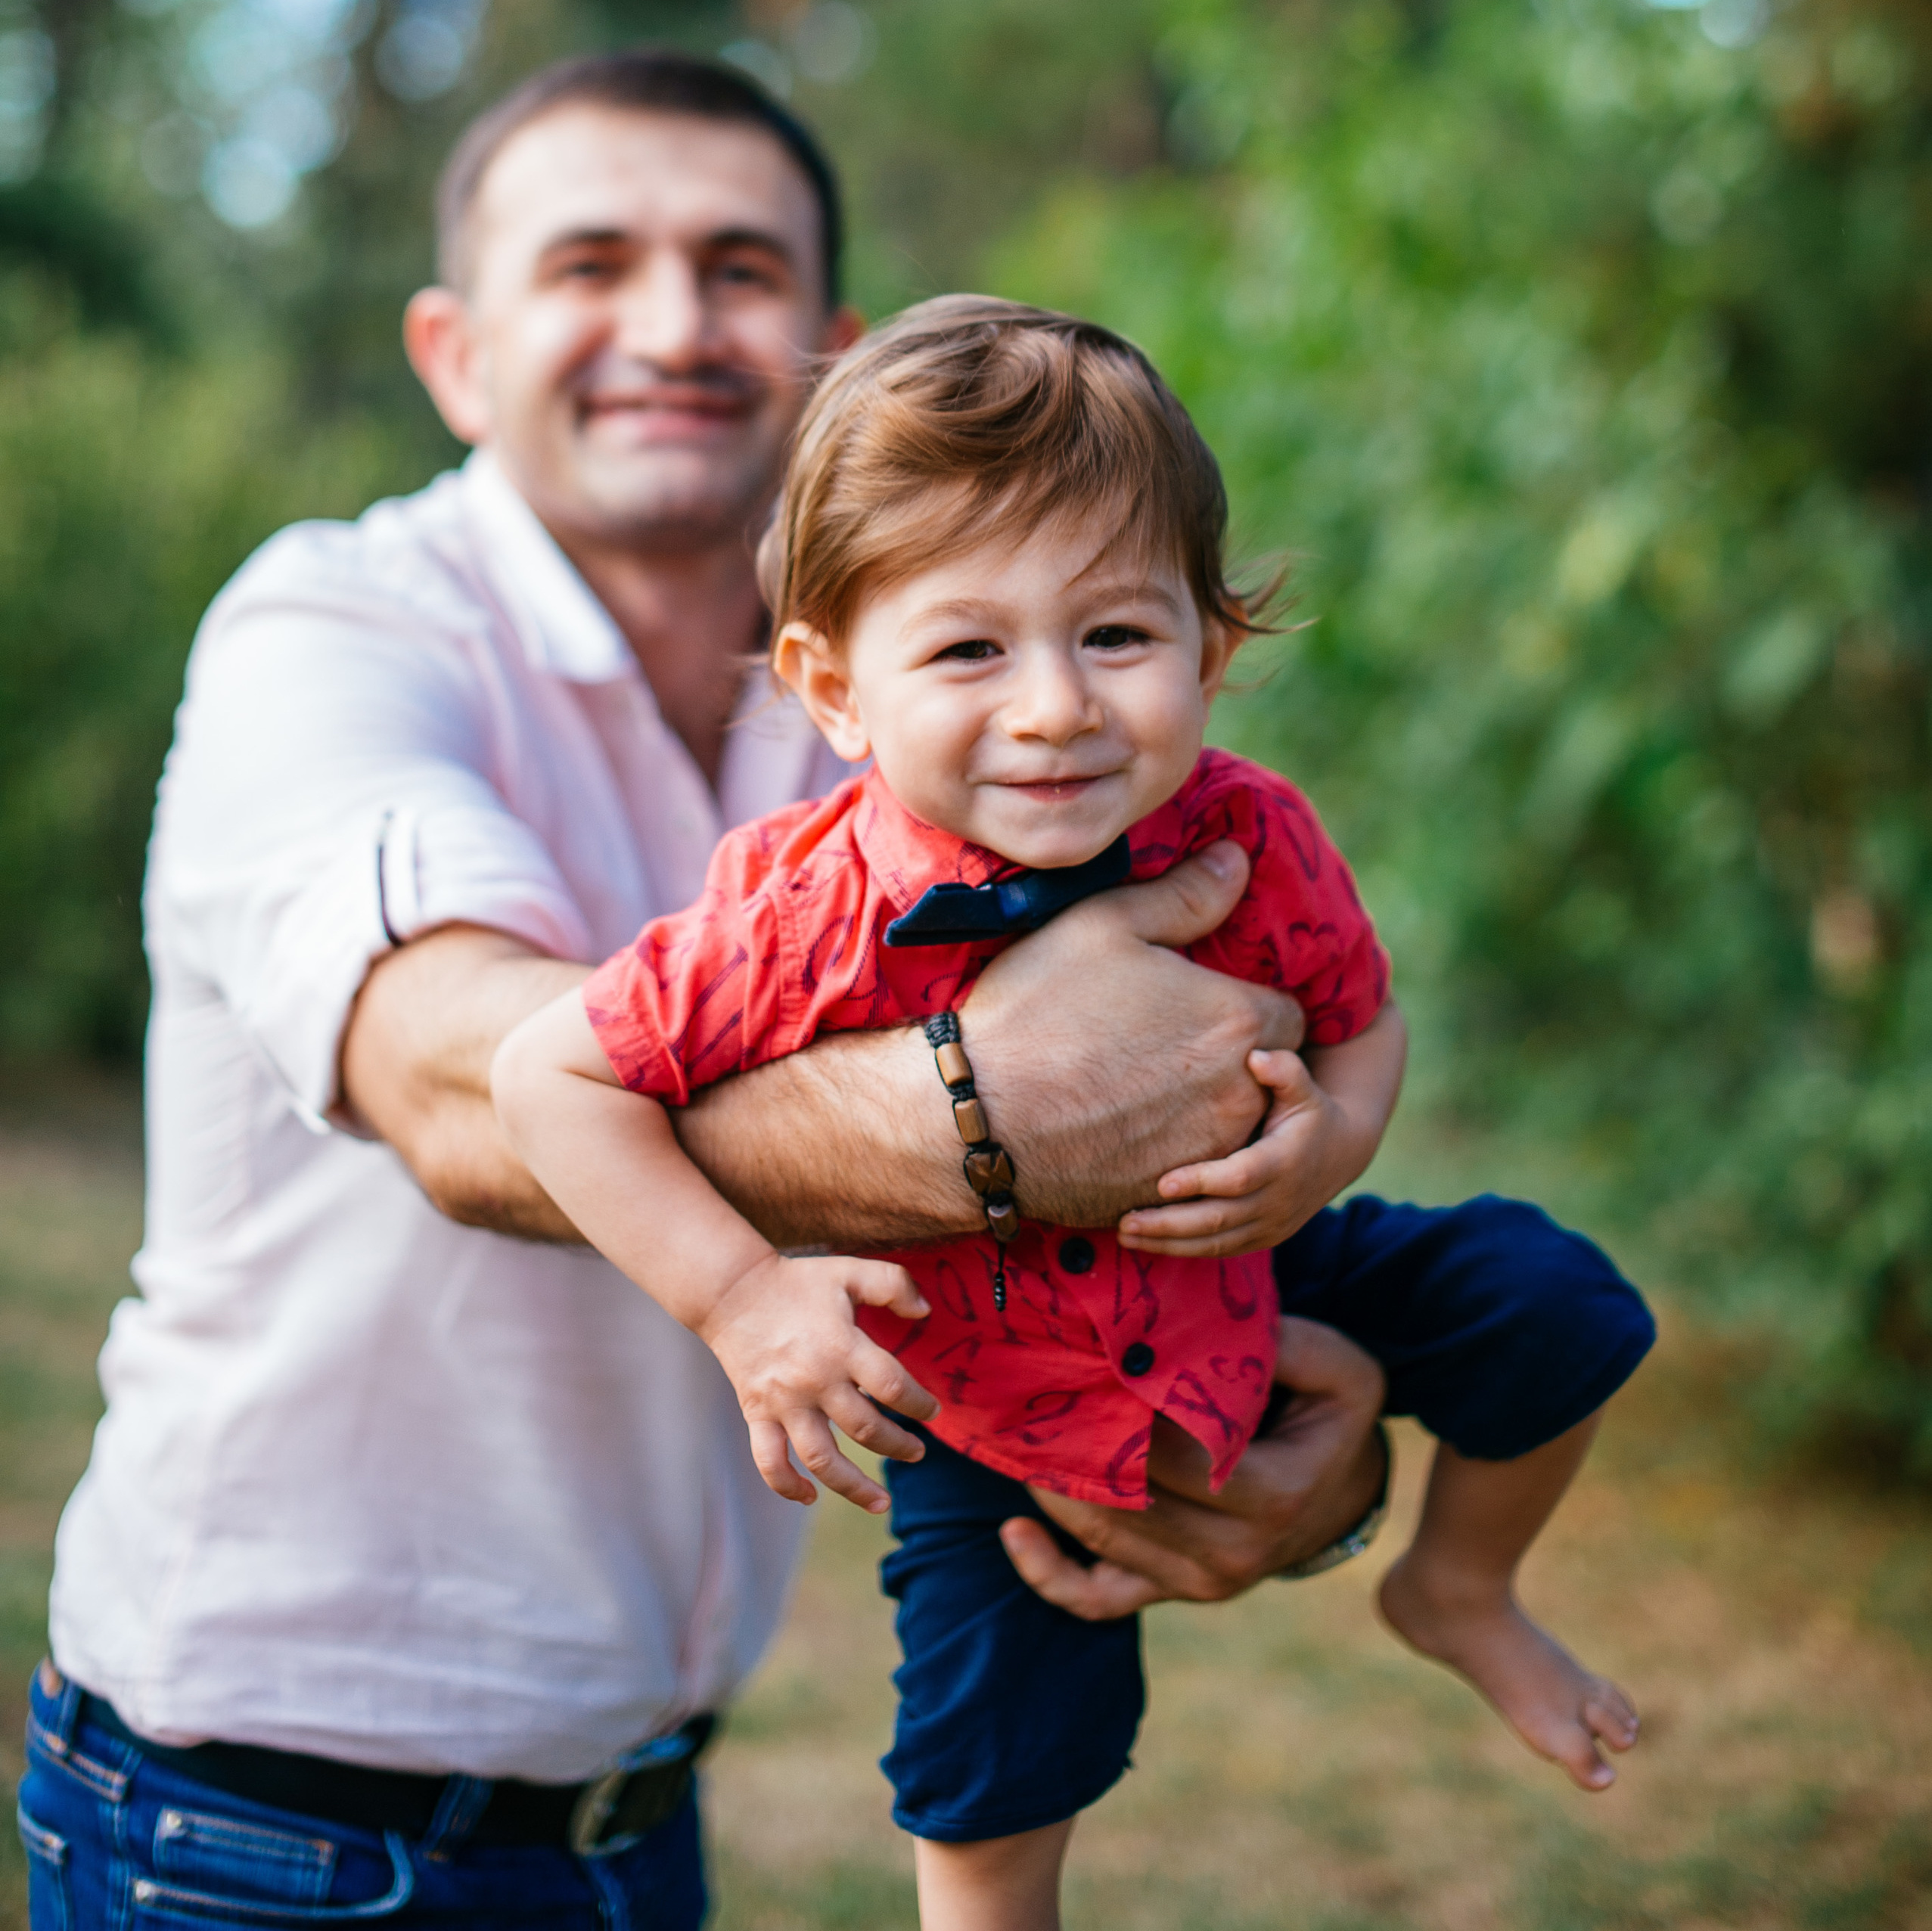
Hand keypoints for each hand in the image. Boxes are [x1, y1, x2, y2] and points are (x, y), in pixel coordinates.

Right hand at [699, 1253, 939, 1513]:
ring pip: (822, 1460)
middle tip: (918, 1452)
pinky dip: (787, 1486)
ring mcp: (783, 1403)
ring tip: (883, 1501)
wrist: (732, 1292)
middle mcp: (814, 1381)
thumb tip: (926, 1312)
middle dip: (899, 1446)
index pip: (891, 1386)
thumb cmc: (798, 1282)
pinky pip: (770, 1462)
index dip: (918, 1404)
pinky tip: (810, 1498)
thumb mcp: (849, 1270)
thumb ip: (893, 1284)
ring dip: (855, 1487)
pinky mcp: (757, 1414)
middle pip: (865, 1429)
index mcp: (841, 1346)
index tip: (933, 1413)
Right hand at [962, 841, 1306, 1228]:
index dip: (1253, 1008)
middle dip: (1238, 1059)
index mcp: (1236, 1019)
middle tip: (1176, 1045)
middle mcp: (1239, 1091)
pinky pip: (1198, 1170)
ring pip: (1239, 1127)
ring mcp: (1209, 1151)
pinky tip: (1125, 1128)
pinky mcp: (1174, 1194)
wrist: (976, 1118)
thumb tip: (1240, 860)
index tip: (1211, 1006)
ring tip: (1148, 1089)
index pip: (1292, 1017)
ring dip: (1211, 1108)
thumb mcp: (1103, 925)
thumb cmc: (1036, 1010)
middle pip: (1270, 1075)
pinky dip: (1176, 1151)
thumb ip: (1185, 895)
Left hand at [999, 1317, 1386, 1618]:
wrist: (1340, 1494)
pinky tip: (1013, 1531)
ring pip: (1103, 1540)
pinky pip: (1096, 1598)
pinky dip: (1048, 1573)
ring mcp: (1196, 1584)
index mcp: (1271, 1497)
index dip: (1122, 1410)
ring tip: (1016, 1431)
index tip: (1084, 1360)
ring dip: (1051, 1485)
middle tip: (1030, 1388)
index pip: (1174, 1456)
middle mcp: (1232, 1555)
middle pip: (1127, 1501)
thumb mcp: (1339, 1373)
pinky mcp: (1167, 1594)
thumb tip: (1204, 1335)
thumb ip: (1287, 1346)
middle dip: (1073, 1444)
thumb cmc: (1329, 1418)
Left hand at [1117, 1048, 1366, 1256]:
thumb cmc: (1309, 1113)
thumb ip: (1284, 1071)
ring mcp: (1270, 1226)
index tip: (1163, 1182)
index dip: (1202, 1181)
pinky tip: (1148, 1243)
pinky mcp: (1261, 1239)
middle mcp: (1277, 1201)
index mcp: (1284, 1163)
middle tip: (1124, 1220)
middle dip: (1170, 1223)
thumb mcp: (1304, 1089)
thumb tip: (1257, 1057)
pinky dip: (1183, 1249)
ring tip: (1125, 1234)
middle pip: (1219, 1219)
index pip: (1240, 1178)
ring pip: (1215, 1242)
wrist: (1340, 1156)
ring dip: (1168, 1243)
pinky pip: (1218, 1250)